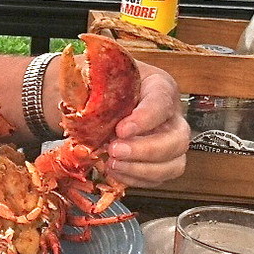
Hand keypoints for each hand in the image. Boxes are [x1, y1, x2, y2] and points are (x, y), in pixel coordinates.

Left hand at [105, 62, 189, 186]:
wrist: (107, 94)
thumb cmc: (108, 83)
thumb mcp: (101, 74)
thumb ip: (93, 84)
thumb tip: (75, 98)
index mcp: (160, 87)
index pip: (162, 102)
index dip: (144, 119)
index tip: (121, 130)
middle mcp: (172, 116)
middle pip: (177, 139)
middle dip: (146, 150)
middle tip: (114, 151)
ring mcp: (170, 141)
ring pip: (174, 164)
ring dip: (142, 170)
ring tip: (112, 164)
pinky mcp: (161, 162)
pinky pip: (158, 178)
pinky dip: (136, 179)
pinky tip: (115, 171)